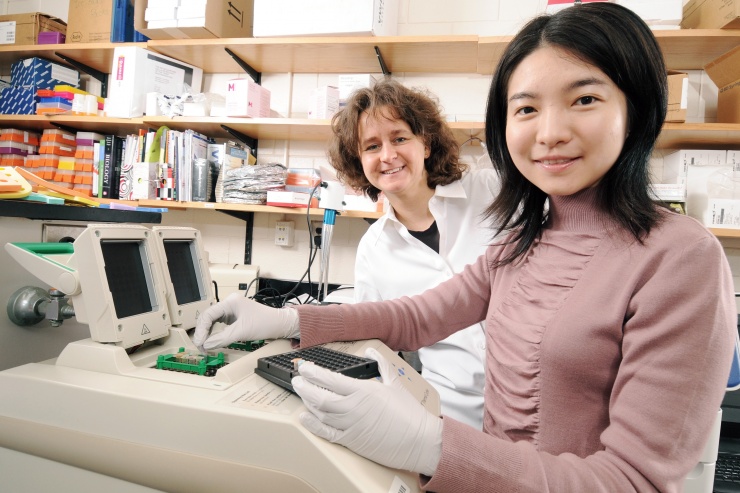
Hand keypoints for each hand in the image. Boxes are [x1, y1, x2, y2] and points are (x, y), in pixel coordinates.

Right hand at [192, 293, 299, 349]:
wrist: (279, 324)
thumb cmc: (264, 323)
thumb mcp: (241, 332)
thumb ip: (222, 339)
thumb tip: (206, 345)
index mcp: (230, 302)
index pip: (208, 314)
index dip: (201, 330)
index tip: (199, 343)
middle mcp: (228, 303)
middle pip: (208, 317)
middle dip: (202, 332)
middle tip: (200, 347)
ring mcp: (231, 309)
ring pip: (212, 320)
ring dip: (207, 333)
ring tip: (204, 346)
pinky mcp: (233, 316)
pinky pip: (219, 323)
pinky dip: (214, 333)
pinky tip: (211, 340)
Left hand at [293, 347, 442, 475]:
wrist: (418, 440)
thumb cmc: (409, 413)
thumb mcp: (395, 383)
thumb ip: (380, 364)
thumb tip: (370, 351)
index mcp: (364, 391)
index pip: (332, 379)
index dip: (314, 373)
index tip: (305, 368)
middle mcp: (353, 407)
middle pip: (321, 396)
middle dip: (305, 386)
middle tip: (297, 379)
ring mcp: (350, 425)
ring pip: (321, 412)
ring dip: (307, 402)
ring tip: (301, 393)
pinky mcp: (351, 441)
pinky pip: (326, 432)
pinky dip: (312, 425)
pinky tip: (304, 417)